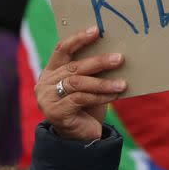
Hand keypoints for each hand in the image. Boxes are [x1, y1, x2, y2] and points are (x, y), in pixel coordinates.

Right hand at [35, 25, 126, 140]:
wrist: (81, 139)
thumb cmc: (87, 106)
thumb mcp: (88, 84)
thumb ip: (92, 70)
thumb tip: (115, 51)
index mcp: (51, 70)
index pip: (62, 49)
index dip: (79, 38)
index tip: (97, 30)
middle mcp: (45, 83)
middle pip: (74, 66)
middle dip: (99, 61)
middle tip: (119, 58)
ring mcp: (48, 99)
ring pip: (78, 83)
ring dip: (103, 82)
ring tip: (122, 83)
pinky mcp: (56, 113)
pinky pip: (81, 99)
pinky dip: (100, 95)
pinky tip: (115, 95)